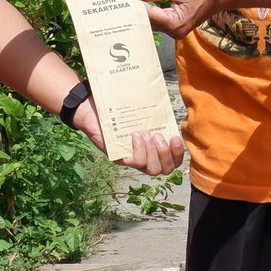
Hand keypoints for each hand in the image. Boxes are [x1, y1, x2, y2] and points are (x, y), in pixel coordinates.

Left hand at [70, 98, 185, 174]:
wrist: (92, 112)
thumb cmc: (118, 111)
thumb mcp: (140, 113)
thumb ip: (154, 114)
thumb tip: (166, 100)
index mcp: (154, 147)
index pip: (173, 161)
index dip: (178, 153)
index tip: (174, 137)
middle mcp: (145, 157)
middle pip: (165, 169)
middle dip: (165, 153)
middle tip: (157, 135)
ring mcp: (133, 160)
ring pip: (152, 169)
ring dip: (153, 151)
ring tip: (146, 134)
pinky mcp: (120, 159)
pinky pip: (137, 162)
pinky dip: (140, 149)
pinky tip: (135, 135)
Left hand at [128, 0, 231, 38]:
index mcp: (174, 23)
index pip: (147, 15)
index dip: (133, 6)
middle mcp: (174, 32)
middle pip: (148, 22)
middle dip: (134, 11)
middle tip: (117, 0)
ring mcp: (175, 31)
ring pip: (152, 22)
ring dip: (141, 12)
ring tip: (126, 1)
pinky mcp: (176, 27)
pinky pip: (159, 21)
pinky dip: (150, 12)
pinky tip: (140, 4)